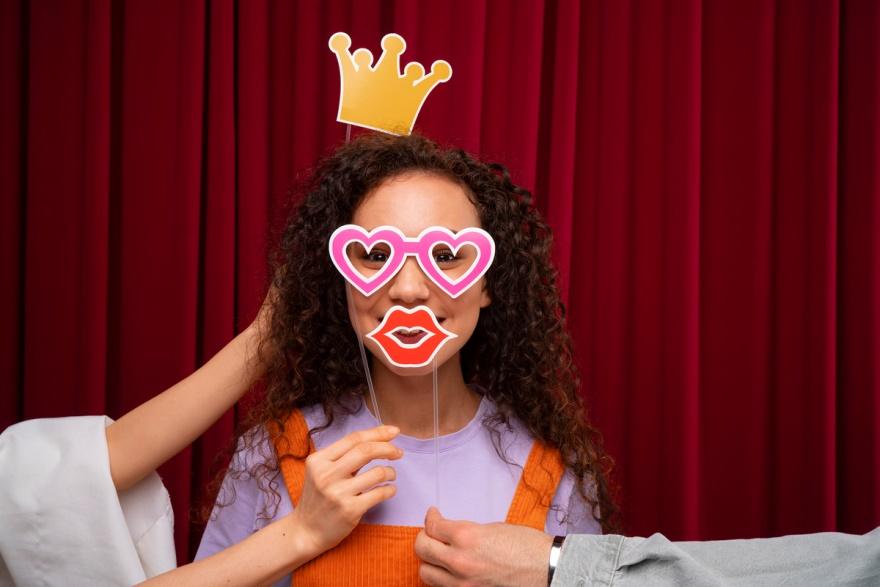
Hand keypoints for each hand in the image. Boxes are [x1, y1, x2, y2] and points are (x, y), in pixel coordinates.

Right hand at [291, 425, 402, 556]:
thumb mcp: (321, 472)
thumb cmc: (318, 498)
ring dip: (390, 471)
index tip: (394, 432)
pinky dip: (390, 489)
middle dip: (387, 448)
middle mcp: (326, 475)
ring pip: (376, 472)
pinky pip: (379, 493)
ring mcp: (338, 493)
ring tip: (391, 475)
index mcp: (318, 460)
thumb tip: (377, 437)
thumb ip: (343, 456)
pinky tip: (389, 490)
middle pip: (365, 451)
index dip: (377, 433)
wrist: (306, 531)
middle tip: (398, 452)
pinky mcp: (349, 510)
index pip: (353, 439)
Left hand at [415, 507, 552, 586]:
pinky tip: (450, 570)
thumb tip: (448, 532)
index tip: (433, 514)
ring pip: (425, 572)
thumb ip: (465, 531)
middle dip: (424, 536)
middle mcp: (459, 561)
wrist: (547, 570)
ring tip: (439, 553)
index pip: (432, 526)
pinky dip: (442, 578)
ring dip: (430, 561)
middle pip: (422, 548)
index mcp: (466, 536)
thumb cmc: (526, 546)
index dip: (430, 517)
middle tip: (431, 532)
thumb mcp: (491, 528)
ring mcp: (462, 583)